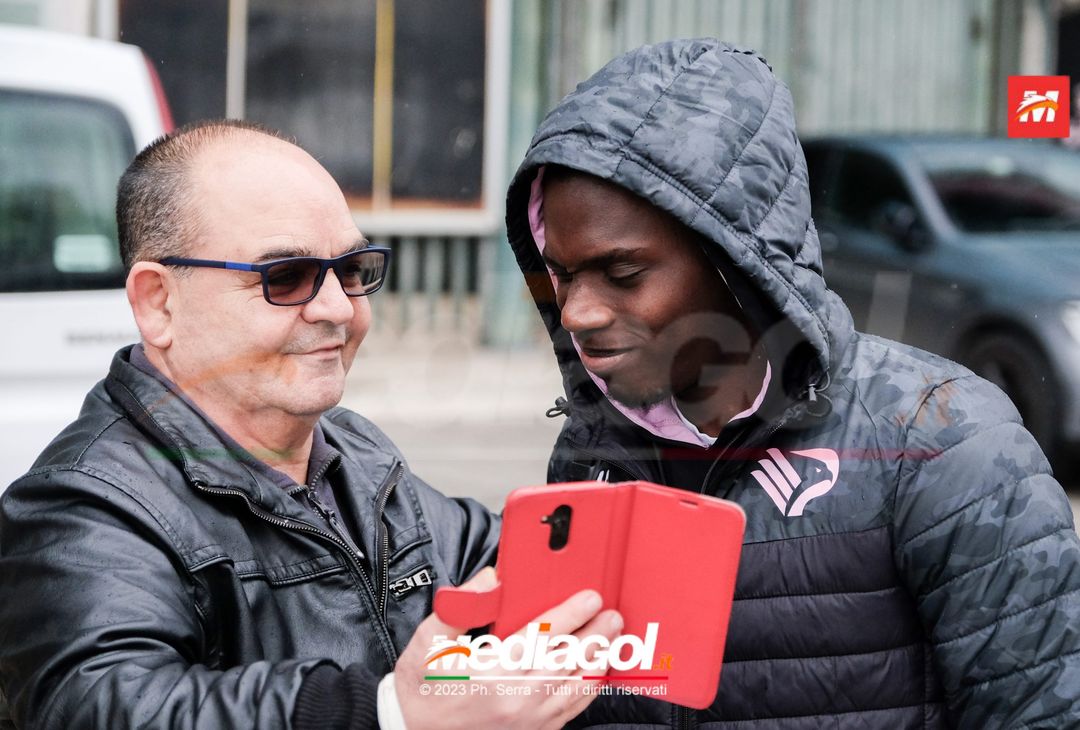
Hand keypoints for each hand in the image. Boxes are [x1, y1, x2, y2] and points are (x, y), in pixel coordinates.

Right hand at [395, 568, 622, 728]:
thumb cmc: (422, 686)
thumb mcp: (428, 640)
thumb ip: (461, 606)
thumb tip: (492, 579)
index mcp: (492, 672)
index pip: (542, 636)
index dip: (570, 614)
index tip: (590, 598)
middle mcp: (515, 698)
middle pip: (567, 662)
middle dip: (595, 636)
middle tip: (613, 616)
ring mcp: (527, 720)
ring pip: (575, 688)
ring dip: (597, 662)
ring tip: (612, 640)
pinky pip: (570, 711)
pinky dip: (587, 691)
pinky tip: (595, 674)